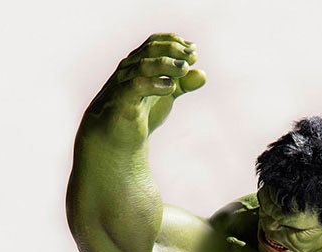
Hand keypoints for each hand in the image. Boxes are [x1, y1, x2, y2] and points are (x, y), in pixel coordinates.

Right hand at [88, 33, 206, 136]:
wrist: (118, 139)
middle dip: (173, 50)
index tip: (193, 49)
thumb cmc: (141, 113)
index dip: (173, 41)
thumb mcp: (166, 96)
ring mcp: (124, 83)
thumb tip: (203, 74)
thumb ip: (183, 85)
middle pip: (150, 50)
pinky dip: (154, 84)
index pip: (154, 43)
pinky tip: (170, 87)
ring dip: (166, 64)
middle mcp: (130, 69)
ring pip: (143, 65)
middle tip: (192, 57)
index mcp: (138, 64)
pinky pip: (136, 86)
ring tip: (184, 69)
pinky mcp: (122, 101)